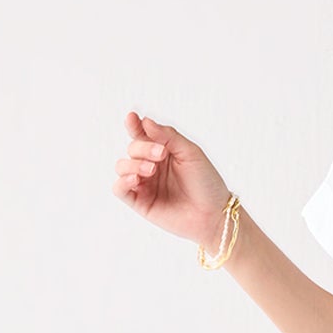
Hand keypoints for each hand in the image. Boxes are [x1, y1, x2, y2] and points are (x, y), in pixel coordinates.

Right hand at [113, 111, 234, 251]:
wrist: (213, 214)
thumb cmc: (206, 183)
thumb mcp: (190, 152)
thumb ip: (168, 136)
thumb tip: (144, 121)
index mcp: (163, 151)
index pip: (142, 134)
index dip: (134, 125)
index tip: (132, 118)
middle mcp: (151, 166)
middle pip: (132, 148)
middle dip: (143, 148)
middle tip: (161, 154)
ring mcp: (144, 184)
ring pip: (122, 166)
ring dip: (133, 163)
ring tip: (151, 169)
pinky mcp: (140, 202)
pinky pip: (119, 189)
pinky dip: (123, 181)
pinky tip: (136, 178)